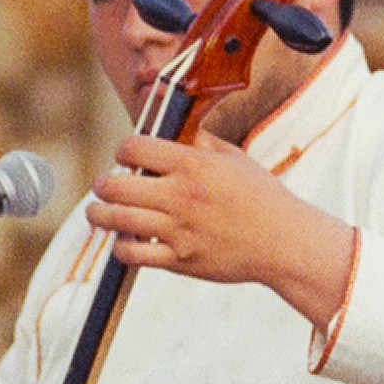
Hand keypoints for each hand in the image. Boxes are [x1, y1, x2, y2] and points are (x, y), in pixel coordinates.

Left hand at [86, 134, 355, 324]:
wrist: (285, 242)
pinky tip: (124, 239)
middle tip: (104, 187)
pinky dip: (120, 246)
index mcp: (194, 165)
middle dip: (102, 185)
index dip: (123, 150)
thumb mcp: (233, 158)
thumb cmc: (260, 197)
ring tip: (98, 212)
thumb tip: (170, 123)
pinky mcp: (179, 259)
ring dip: (99, 215)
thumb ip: (198, 141)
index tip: (124, 156)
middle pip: (114, 186)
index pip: (135, 148)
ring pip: (115, 220)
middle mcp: (181, 195)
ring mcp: (178, 229)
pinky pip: (131, 253)